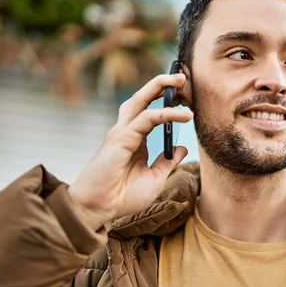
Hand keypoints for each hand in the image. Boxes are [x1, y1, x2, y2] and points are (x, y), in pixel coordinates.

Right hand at [68, 73, 192, 227]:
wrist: (99, 209)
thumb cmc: (122, 197)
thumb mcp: (155, 178)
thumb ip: (168, 162)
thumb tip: (183, 148)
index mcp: (135, 140)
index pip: (151, 112)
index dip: (167, 102)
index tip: (186, 97)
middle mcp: (127, 131)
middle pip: (143, 98)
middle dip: (161, 84)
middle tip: (182, 76)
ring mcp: (122, 133)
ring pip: (141, 100)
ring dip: (160, 86)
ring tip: (180, 80)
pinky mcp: (121, 138)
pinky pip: (147, 119)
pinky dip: (166, 114)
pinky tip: (183, 115)